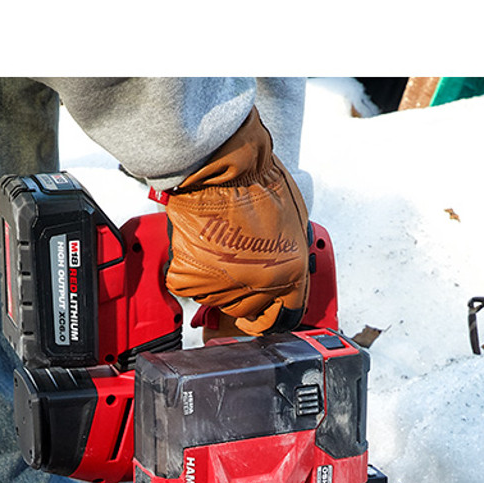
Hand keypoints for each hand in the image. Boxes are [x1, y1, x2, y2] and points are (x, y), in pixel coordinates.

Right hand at [159, 108, 308, 334]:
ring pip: (217, 298)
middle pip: (247, 310)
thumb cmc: (257, 182)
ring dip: (216, 279)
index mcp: (289, 275)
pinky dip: (190, 269)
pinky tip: (199, 245)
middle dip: (242, 292)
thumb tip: (284, 277)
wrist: (222, 166)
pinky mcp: (191, 277)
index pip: (283, 316)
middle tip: (235, 264)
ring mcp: (222, 285)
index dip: (272, 315)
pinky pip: (189, 285)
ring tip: (217, 245)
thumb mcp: (294, 224)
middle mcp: (258, 285)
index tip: (262, 316)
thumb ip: (289, 259)